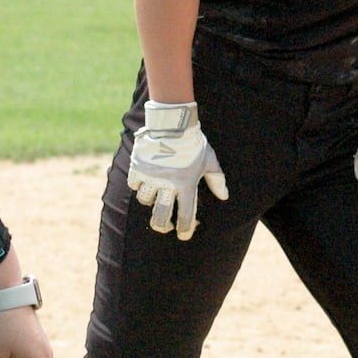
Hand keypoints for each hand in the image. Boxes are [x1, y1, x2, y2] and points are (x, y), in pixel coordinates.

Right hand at [128, 101, 227, 239]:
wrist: (173, 123)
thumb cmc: (193, 142)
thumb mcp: (209, 160)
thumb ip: (217, 179)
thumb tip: (224, 196)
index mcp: (185, 185)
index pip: (185, 216)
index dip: (185, 230)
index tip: (183, 235)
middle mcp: (167, 185)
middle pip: (160, 216)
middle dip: (162, 226)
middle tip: (165, 226)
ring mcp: (151, 176)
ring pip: (144, 200)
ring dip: (150, 202)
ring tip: (154, 198)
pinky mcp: (138, 166)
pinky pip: (134, 183)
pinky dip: (137, 185)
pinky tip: (143, 182)